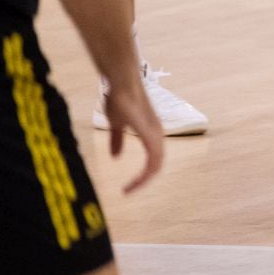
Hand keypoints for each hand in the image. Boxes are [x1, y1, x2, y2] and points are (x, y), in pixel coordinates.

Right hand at [101, 75, 165, 193]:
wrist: (121, 84)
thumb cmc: (120, 99)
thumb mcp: (116, 124)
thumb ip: (117, 140)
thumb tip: (116, 156)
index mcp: (151, 134)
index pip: (152, 160)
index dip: (142, 174)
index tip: (127, 185)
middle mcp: (157, 135)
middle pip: (157, 164)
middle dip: (143, 180)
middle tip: (128, 191)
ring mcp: (156, 134)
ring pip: (157, 164)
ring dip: (144, 179)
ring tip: (129, 189)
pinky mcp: (150, 133)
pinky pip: (154, 158)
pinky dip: (145, 172)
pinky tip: (135, 179)